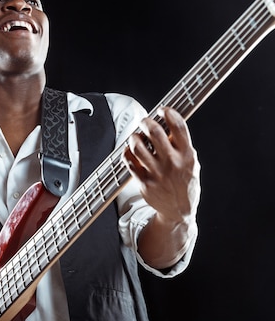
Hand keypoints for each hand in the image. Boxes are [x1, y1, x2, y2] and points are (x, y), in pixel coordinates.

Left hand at [122, 106, 200, 224]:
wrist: (179, 211)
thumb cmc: (185, 183)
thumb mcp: (192, 163)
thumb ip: (182, 145)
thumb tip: (168, 123)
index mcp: (187, 155)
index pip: (178, 126)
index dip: (168, 112)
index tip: (163, 109)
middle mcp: (172, 163)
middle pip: (154, 132)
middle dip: (146, 122)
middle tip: (144, 122)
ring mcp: (157, 173)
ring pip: (138, 146)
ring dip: (134, 137)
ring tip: (136, 137)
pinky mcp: (145, 183)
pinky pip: (129, 162)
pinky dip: (127, 153)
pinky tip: (130, 152)